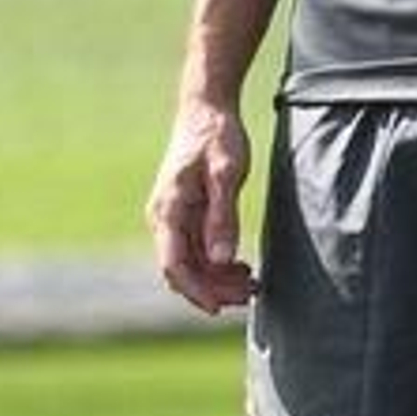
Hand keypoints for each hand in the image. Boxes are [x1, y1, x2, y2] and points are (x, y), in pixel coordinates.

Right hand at [146, 99, 255, 314]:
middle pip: (182, 270)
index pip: (174, 265)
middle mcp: (164, 218)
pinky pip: (198, 250)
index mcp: (168, 210)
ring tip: (252, 283)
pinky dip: (218, 263)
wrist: (206, 107)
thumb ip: (223, 215)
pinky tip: (242, 267)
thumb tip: (221, 260)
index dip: (196, 291)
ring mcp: (173, 218)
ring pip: (191, 263)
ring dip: (218, 279)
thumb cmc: (216, 135)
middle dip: (213, 289)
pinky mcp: (186, 214)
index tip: (220, 308)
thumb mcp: (226, 172)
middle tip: (250, 294)